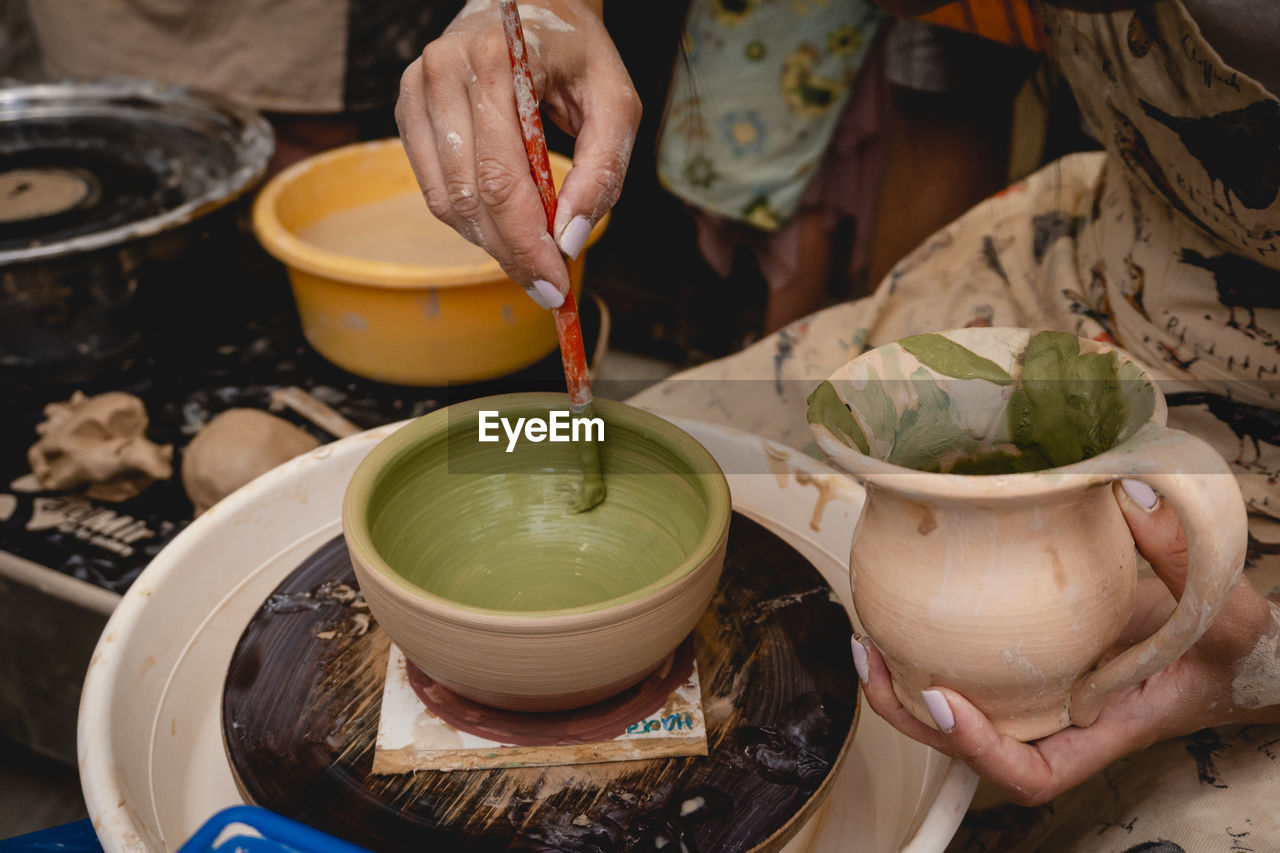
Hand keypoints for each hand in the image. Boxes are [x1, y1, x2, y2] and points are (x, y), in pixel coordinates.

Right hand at [396, 0, 639, 308]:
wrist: (529, 1)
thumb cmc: (578, 54)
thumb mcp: (616, 102)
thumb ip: (602, 170)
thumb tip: (570, 240)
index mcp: (497, 61)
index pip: (503, 176)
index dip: (528, 242)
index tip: (557, 286)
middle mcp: (444, 71)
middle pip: (471, 195)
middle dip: (512, 253)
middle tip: (548, 288)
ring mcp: (417, 89)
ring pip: (446, 200)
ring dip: (490, 242)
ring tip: (532, 256)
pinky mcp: (407, 109)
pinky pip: (433, 188)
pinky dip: (470, 220)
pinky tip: (504, 225)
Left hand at [853, 479, 1279, 805]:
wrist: (1227, 649)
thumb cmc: (1227, 647)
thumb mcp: (1224, 608)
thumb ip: (1183, 557)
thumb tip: (1130, 492)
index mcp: (1102, 730)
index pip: (1032, 773)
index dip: (981, 750)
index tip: (944, 701)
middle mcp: (1059, 721)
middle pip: (971, 750)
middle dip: (913, 717)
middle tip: (872, 659)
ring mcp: (1039, 696)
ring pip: (959, 715)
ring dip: (904, 689)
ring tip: (866, 642)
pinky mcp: (1026, 664)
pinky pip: (969, 671)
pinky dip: (930, 651)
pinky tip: (901, 614)